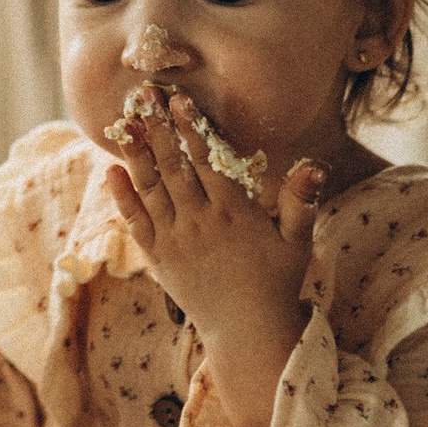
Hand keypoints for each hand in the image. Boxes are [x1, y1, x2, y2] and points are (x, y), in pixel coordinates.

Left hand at [105, 90, 322, 426]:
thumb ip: (302, 201)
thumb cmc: (276, 281)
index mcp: (234, 213)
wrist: (247, 331)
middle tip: (144, 95)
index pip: (209, 161)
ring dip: (136, 154)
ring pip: (151, 189)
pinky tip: (112, 171)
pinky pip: (136, 222)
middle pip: (174, 167)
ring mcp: (175, 240)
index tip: (179, 100)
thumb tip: (315, 165)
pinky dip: (123, 196)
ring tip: (123, 122)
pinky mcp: (159, 258)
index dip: (192, 128)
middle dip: (158, 129)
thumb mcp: (296, 241)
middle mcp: (200, 222)